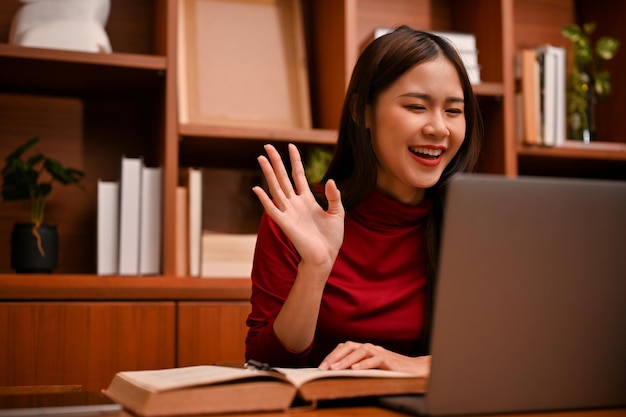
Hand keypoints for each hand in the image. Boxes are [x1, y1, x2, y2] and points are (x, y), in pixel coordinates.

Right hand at [253, 143, 344, 269]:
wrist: (325, 257)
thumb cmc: (331, 238)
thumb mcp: (338, 213)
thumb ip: (334, 196)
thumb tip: (329, 180)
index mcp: (307, 199)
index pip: (298, 175)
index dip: (295, 160)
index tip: (291, 146)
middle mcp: (295, 203)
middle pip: (283, 177)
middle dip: (276, 161)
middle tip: (267, 146)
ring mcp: (289, 212)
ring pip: (276, 188)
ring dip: (268, 173)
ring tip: (261, 158)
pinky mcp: (285, 223)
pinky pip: (272, 209)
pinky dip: (264, 199)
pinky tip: (257, 188)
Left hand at [319, 341, 430, 376]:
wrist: (414, 370)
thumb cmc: (391, 370)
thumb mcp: (371, 368)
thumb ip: (358, 367)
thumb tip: (337, 373)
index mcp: (365, 349)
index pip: (345, 347)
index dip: (332, 355)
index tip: (321, 367)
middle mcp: (370, 347)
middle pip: (349, 346)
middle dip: (335, 357)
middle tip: (324, 368)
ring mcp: (380, 352)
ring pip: (361, 351)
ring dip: (346, 359)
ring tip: (335, 369)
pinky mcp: (389, 360)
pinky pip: (375, 359)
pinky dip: (364, 364)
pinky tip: (355, 370)